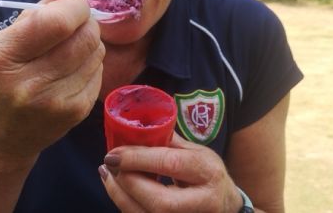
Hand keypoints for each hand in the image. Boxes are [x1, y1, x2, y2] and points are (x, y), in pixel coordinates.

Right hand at [0, 0, 104, 158]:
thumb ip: (31, 16)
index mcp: (3, 60)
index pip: (56, 22)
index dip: (73, 6)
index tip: (71, 3)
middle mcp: (31, 84)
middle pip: (84, 36)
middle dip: (85, 20)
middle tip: (74, 21)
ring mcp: (58, 102)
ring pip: (97, 51)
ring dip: (89, 39)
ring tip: (70, 45)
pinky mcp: (76, 112)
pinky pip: (99, 71)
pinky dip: (90, 61)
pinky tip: (72, 66)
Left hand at [100, 133, 242, 212]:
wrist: (226, 205)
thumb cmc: (207, 173)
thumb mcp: (196, 151)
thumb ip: (167, 141)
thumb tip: (134, 128)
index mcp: (208, 172)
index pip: (170, 164)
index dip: (137, 159)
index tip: (114, 153)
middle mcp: (204, 202)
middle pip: (159, 201)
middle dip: (128, 183)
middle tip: (110, 165)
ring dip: (120, 196)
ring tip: (107, 175)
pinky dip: (126, 205)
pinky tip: (117, 189)